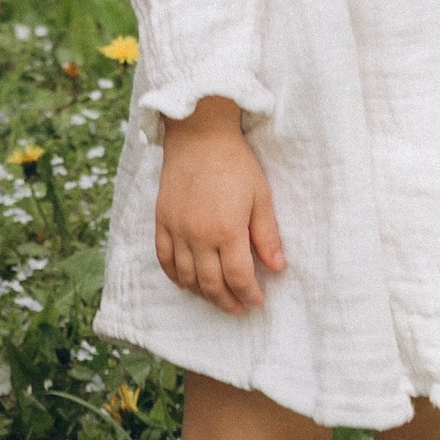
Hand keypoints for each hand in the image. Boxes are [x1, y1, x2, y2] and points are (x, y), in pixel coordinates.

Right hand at [152, 97, 284, 312]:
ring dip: (202, 293)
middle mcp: (199, 235)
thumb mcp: (260, 195)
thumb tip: (277, 268)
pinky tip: (185, 281)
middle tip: (239, 307)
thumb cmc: (235, 162)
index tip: (258, 301)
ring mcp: (177, 228)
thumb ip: (267, 235)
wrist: (199, 132)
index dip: (249, 294)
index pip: (239, 277)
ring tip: (216, 297)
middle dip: (227, 301)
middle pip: (211, 284)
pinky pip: (163, 258)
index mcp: (227, 230)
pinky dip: (174, 275)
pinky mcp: (162, 219)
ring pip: (186, 276)